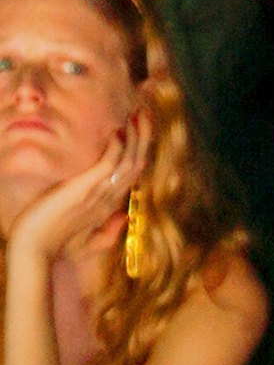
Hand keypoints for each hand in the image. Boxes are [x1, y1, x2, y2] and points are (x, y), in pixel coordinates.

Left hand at [7, 109, 148, 268]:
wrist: (37, 249)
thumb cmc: (57, 246)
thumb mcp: (87, 243)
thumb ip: (108, 233)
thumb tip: (125, 218)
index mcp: (110, 207)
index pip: (132, 176)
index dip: (140, 152)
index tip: (141, 131)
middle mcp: (110, 199)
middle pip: (137, 165)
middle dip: (143, 138)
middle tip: (145, 115)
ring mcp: (100, 194)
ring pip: (129, 162)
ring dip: (135, 137)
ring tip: (137, 116)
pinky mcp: (86, 189)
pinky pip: (109, 165)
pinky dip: (116, 148)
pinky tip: (118, 131)